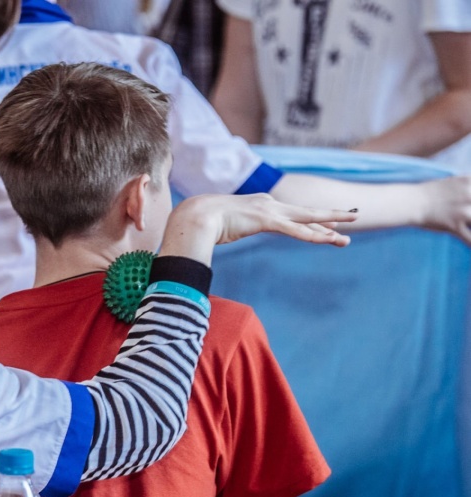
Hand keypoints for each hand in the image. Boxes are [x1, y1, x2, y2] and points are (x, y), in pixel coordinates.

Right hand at [160, 193, 357, 265]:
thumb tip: (221, 235)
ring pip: (306, 220)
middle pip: (305, 213)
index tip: (328, 225)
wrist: (196, 216)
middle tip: (353, 218)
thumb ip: (231, 228)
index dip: (311, 220)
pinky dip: (313, 236)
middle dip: (330, 217)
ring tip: (347, 237)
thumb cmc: (204, 223)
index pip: (291, 214)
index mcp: (260, 204)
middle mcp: (268, 204)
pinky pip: (295, 230)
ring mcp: (269, 211)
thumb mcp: (224, 226)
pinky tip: (328, 240)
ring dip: (328, 229)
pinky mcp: (266, 220)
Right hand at [419, 176, 470, 244]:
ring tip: (469, 228)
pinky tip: (469, 246)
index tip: (470, 209)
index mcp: (470, 182)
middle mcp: (469, 195)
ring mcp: (463, 211)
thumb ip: (468, 186)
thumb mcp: (453, 181)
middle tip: (468, 218)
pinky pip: (470, 240)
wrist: (411, 202)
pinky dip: (470, 244)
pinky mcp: (454, 226)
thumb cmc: (428, 193)